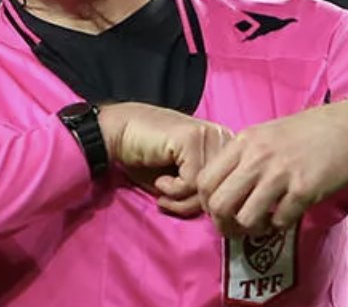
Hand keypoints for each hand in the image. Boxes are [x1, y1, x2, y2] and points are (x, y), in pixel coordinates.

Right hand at [98, 102, 232, 216]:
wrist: (117, 133)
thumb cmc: (149, 160)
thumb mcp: (184, 180)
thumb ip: (204, 191)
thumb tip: (220, 215)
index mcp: (224, 144)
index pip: (231, 187)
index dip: (204, 203)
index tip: (180, 205)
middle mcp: (222, 136)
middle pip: (222, 188)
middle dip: (193, 204)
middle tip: (167, 202)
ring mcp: (208, 134)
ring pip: (208, 187)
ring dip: (181, 199)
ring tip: (162, 192)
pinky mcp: (192, 138)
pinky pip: (192, 181)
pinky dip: (173, 189)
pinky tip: (159, 180)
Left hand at [196, 99, 347, 236]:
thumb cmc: (307, 133)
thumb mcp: (265, 134)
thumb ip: (241, 157)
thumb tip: (221, 189)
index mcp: (244, 141)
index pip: (204, 181)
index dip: (206, 204)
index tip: (219, 210)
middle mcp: (257, 156)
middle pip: (218, 204)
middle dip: (223, 224)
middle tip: (236, 227)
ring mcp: (280, 173)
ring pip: (245, 218)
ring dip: (252, 228)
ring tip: (263, 222)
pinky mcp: (304, 189)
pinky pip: (280, 221)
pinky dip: (280, 225)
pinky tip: (286, 214)